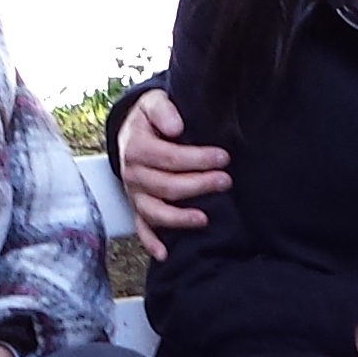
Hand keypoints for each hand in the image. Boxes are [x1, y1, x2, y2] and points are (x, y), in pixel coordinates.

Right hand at [114, 89, 228, 259]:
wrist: (131, 129)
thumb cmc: (150, 117)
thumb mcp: (153, 102)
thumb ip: (163, 109)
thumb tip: (176, 127)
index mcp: (136, 148)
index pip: (170, 158)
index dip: (198, 159)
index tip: (223, 157)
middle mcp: (132, 174)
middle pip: (167, 186)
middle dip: (198, 185)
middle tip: (225, 181)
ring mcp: (134, 193)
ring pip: (155, 211)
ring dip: (179, 218)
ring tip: (204, 219)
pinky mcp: (137, 206)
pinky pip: (141, 228)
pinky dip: (151, 242)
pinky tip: (165, 255)